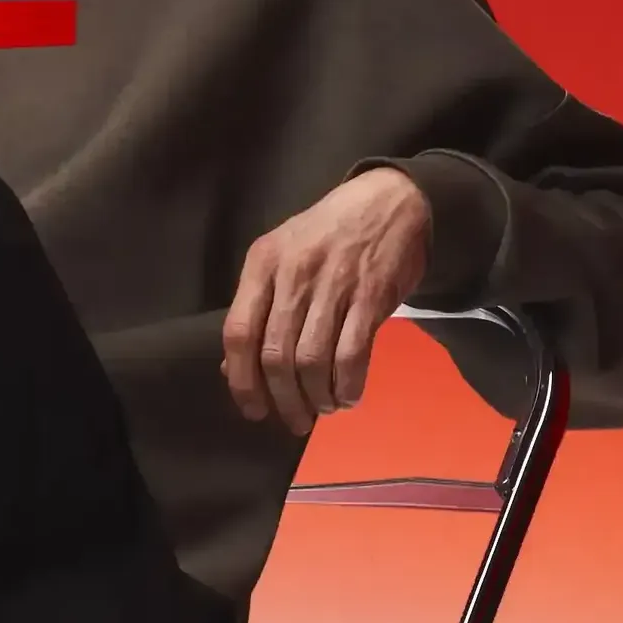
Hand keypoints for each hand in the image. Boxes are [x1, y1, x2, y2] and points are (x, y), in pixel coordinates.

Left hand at [221, 168, 431, 435]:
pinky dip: (348, 386)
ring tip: (324, 407)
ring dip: (317, 397)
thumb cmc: (327, 235)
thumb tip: (234, 367)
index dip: (242, 380)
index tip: (253, 410)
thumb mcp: (282, 257)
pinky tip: (348, 395)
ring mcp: (332, 284)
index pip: (238, 332)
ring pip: (312, 361)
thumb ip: (259, 308)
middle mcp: (292, 274)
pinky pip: (352, 355)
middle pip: (276, 355)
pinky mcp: (370, 296)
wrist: (389, 202)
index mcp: (262, 263)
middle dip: (284, 400)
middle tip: (295, 421)